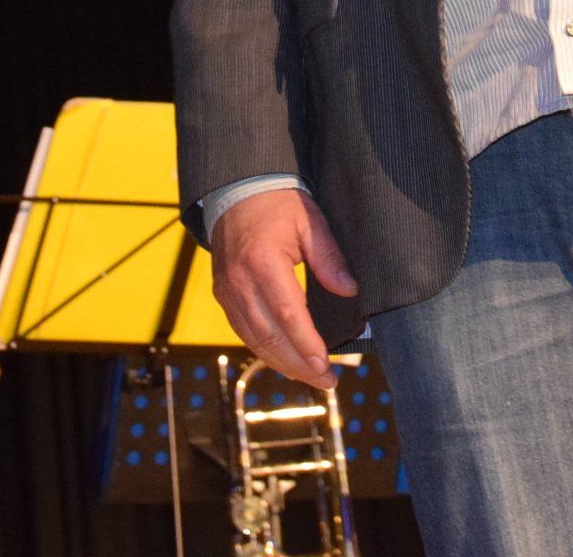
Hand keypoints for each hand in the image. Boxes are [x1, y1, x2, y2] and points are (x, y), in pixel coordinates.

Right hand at [207, 187, 355, 389]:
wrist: (235, 191)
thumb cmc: (277, 203)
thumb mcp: (310, 221)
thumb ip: (329, 258)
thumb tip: (350, 290)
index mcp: (263, 263)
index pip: (287, 315)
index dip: (307, 345)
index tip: (326, 366)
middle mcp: (239, 283)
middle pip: (269, 337)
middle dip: (299, 365)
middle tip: (327, 380)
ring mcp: (227, 291)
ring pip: (254, 340)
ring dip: (282, 363)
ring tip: (312, 377)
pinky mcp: (222, 295)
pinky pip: (243, 331)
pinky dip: (265, 350)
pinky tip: (285, 360)